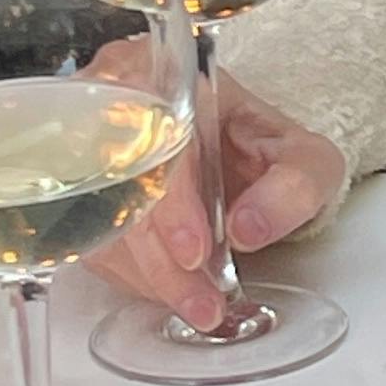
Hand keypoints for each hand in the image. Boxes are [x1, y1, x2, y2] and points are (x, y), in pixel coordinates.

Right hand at [88, 79, 345, 332]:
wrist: (232, 154)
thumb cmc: (261, 150)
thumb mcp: (304, 157)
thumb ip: (295, 183)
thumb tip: (248, 227)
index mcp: (169, 81)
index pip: (154, 138)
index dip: (172, 201)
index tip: (195, 250)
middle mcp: (116, 108)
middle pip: (118, 188)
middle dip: (162, 256)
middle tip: (201, 299)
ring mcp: (89, 150)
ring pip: (100, 221)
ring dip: (149, 274)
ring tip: (197, 304)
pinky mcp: (81, 194)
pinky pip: (92, 241)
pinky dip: (134, 274)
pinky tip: (170, 288)